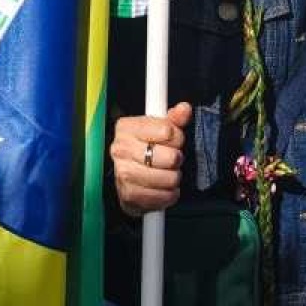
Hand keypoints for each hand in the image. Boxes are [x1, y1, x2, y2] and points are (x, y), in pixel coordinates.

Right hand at [109, 102, 191, 216]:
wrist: (128, 177)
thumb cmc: (146, 148)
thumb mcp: (159, 128)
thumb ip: (174, 119)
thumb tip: (185, 109)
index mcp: (126, 128)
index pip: (167, 130)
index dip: (177, 136)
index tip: (173, 139)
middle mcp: (120, 149)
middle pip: (170, 156)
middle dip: (177, 158)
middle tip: (172, 159)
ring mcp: (123, 174)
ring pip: (169, 178)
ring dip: (174, 177)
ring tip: (168, 173)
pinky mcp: (129, 196)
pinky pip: (163, 196)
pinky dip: (170, 194)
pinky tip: (164, 188)